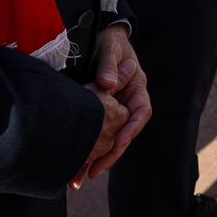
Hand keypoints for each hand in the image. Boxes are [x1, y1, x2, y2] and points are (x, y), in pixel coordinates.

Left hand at [71, 26, 150, 187]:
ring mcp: (114, 110)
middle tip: (92, 172)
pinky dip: (88, 149)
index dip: (132, 127)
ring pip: (109, 139)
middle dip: (110, 154)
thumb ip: (109, 65)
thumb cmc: (109, 41)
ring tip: (79, 178)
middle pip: (124, 133)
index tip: (120, 140)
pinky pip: (97, 135)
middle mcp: (127, 103)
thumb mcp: (109, 49)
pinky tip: (75, 165)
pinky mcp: (100, 114)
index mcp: (137, 88)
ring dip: (96, 159)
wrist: (99, 38)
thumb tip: (107, 84)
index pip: (141, 112)